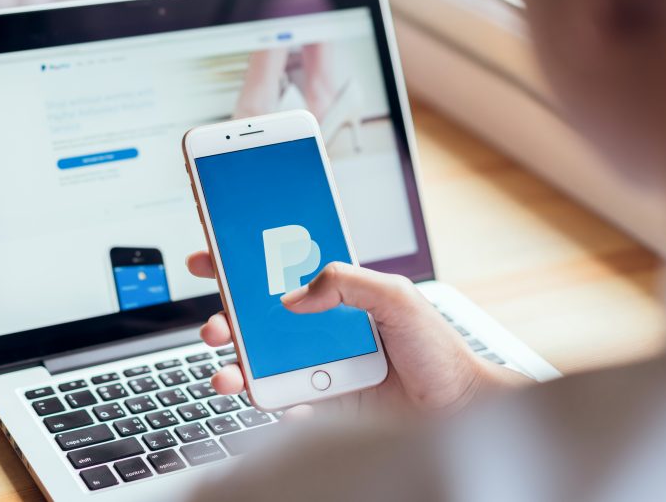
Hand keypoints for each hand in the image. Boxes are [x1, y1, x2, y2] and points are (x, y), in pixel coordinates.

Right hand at [187, 253, 529, 411]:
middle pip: (255, 321)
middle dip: (223, 319)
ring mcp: (316, 368)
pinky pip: (283, 405)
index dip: (239, 265)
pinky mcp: (321, 405)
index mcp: (334, 296)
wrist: (456, 407)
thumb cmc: (436, 349)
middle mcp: (318, 330)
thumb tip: (295, 296)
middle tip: (214, 324)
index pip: (277, 273)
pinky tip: (278, 401)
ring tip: (227, 373)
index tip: (208, 259)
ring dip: (232, 367)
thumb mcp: (396, 296)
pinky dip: (271, 404)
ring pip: (258, 365)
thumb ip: (347, 282)